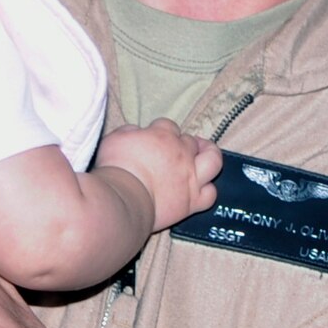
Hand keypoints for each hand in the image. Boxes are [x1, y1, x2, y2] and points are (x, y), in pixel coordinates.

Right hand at [96, 119, 221, 231]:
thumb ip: (129, 132)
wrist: (122, 199)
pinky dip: (207, 191)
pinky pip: (210, 195)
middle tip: (173, 151)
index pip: (168, 125)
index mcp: (163, 136)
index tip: (152, 139)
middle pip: (190, 141)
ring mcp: (191, 178)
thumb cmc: (115, 167)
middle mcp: (182, 153)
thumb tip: (137, 132)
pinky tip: (200, 189)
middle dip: (182, 143)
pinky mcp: (192, 202)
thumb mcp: (115, 139)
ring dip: (210, 155)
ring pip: (213, 161)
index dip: (160, 131)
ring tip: (204, 156)